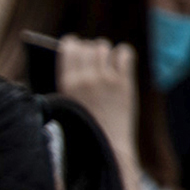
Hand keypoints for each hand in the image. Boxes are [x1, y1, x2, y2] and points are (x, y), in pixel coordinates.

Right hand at [55, 35, 136, 151]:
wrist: (106, 145)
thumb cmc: (82, 127)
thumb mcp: (64, 103)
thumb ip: (67, 80)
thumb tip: (72, 56)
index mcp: (67, 83)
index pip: (69, 47)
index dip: (72, 43)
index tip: (74, 45)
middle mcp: (87, 78)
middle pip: (87, 45)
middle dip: (88, 48)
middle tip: (90, 56)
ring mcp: (107, 79)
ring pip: (104, 46)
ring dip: (103, 50)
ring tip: (104, 60)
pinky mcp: (125, 83)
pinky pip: (124, 53)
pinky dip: (121, 53)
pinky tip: (119, 62)